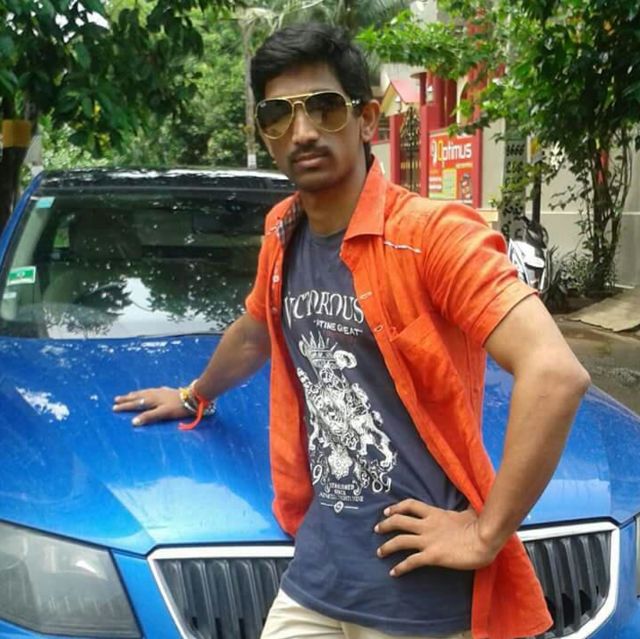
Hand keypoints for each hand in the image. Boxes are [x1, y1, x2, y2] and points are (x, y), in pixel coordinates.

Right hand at [113, 387, 189, 425]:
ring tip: (129, 394)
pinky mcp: (167, 390)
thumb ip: (149, 417)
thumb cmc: (178, 407)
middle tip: (116, 399)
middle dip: (127, 399)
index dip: (125, 406)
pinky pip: (152, 390)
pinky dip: (146, 391)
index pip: (135, 404)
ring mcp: (161, 391)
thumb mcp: (163, 413)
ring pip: (144, 392)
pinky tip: (150, 391)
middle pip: (138, 396)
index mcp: (151, 400)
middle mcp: (154, 394)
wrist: (193, 397)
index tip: (114, 408)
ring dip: (135, 394)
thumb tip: (133, 422)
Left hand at [374, 499, 497, 574]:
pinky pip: (411, 561)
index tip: (387, 511)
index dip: (396, 507)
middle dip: (385, 525)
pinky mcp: (432, 556)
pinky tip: (393, 572)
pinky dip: (400, 567)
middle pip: (399, 521)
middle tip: (376, 530)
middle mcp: (427, 525)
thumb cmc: (479, 526)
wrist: (484, 539)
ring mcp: (428, 540)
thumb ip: (462, 510)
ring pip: (400, 540)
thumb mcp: (467, 512)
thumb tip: (469, 505)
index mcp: (434, 513)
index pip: (410, 505)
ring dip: (387, 546)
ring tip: (379, 552)